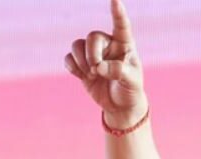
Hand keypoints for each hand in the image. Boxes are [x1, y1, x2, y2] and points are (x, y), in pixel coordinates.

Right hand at [64, 0, 146, 126]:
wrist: (120, 105)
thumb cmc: (130, 89)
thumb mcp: (131, 81)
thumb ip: (118, 71)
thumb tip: (99, 67)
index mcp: (124, 45)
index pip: (121, 25)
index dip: (118, 13)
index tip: (115, 0)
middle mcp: (108, 45)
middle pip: (92, 37)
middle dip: (92, 54)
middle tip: (97, 69)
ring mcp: (93, 54)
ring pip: (77, 44)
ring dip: (80, 60)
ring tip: (91, 74)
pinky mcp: (81, 65)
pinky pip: (69, 58)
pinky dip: (72, 67)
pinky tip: (82, 76)